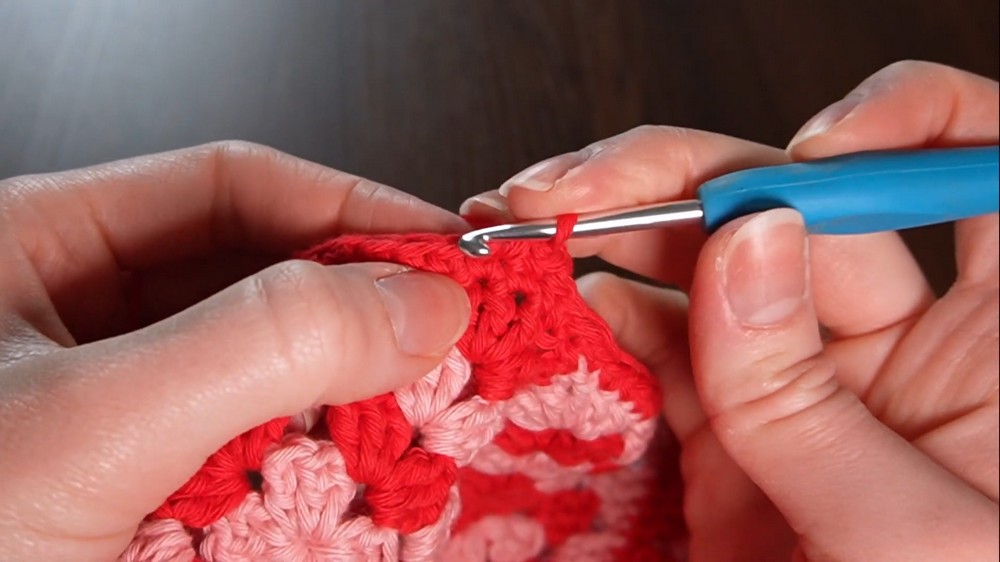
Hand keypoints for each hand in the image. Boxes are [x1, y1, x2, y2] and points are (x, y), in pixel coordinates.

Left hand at [0, 142, 470, 560]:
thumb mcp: (91, 430)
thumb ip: (261, 345)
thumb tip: (421, 299)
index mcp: (34, 248)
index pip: (228, 188)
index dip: (349, 206)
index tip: (445, 250)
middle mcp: (79, 315)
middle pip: (256, 269)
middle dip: (359, 299)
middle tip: (454, 332)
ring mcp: (116, 402)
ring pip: (265, 361)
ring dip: (346, 384)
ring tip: (423, 402)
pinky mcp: (145, 481)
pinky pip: (252, 443)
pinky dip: (313, 455)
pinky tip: (359, 468)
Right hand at [462, 61, 998, 560]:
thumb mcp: (909, 535)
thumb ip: (811, 397)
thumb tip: (743, 245)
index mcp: (988, 344)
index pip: (967, 170)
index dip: (902, 126)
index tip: (820, 148)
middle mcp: (886, 345)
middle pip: (787, 204)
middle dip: (680, 176)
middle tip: (581, 187)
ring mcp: (790, 386)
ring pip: (698, 269)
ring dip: (611, 239)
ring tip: (530, 230)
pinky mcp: (720, 437)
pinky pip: (651, 356)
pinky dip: (594, 328)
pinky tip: (550, 314)